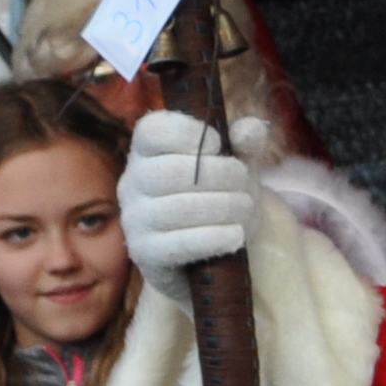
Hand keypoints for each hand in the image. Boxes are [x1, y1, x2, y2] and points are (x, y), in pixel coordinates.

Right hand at [118, 109, 253, 271]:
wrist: (205, 257)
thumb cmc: (216, 199)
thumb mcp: (234, 167)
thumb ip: (243, 145)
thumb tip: (252, 128)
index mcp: (146, 151)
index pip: (152, 130)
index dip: (189, 132)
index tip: (219, 145)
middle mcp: (132, 182)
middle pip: (172, 170)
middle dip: (220, 174)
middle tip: (243, 181)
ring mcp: (134, 218)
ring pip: (178, 208)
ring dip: (223, 206)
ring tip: (244, 208)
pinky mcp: (145, 252)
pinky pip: (180, 243)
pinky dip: (215, 237)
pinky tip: (236, 236)